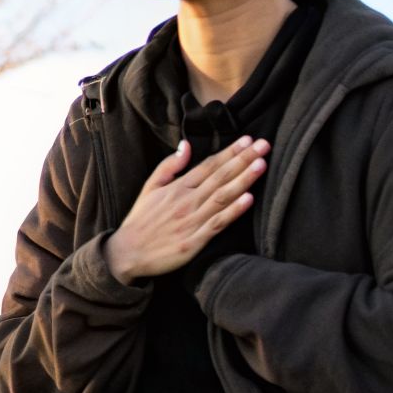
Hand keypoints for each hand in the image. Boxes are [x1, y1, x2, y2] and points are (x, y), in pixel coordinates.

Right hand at [102, 135, 270, 285]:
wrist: (127, 253)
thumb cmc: (140, 220)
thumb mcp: (149, 188)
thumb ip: (168, 166)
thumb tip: (186, 145)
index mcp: (177, 188)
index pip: (208, 165)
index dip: (230, 152)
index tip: (248, 140)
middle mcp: (186, 202)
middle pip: (220, 177)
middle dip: (244, 160)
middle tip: (264, 145)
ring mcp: (191, 221)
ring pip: (222, 197)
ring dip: (243, 180)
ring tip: (261, 164)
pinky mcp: (194, 242)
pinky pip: (218, 224)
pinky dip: (234, 211)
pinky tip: (249, 199)